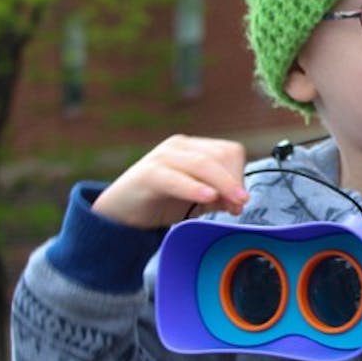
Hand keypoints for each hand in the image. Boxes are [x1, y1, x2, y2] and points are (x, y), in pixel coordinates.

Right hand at [91, 135, 249, 229]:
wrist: (120, 213)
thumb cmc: (161, 202)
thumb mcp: (197, 199)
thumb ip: (219, 197)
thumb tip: (239, 200)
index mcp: (193, 148)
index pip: (229, 152)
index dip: (240, 176)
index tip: (241, 201)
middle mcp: (179, 146)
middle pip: (220, 156)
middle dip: (233, 183)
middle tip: (237, 207)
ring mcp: (163, 157)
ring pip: (203, 164)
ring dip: (223, 185)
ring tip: (232, 204)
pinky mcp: (148, 173)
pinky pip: (176, 178)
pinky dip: (195, 188)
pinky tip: (208, 197)